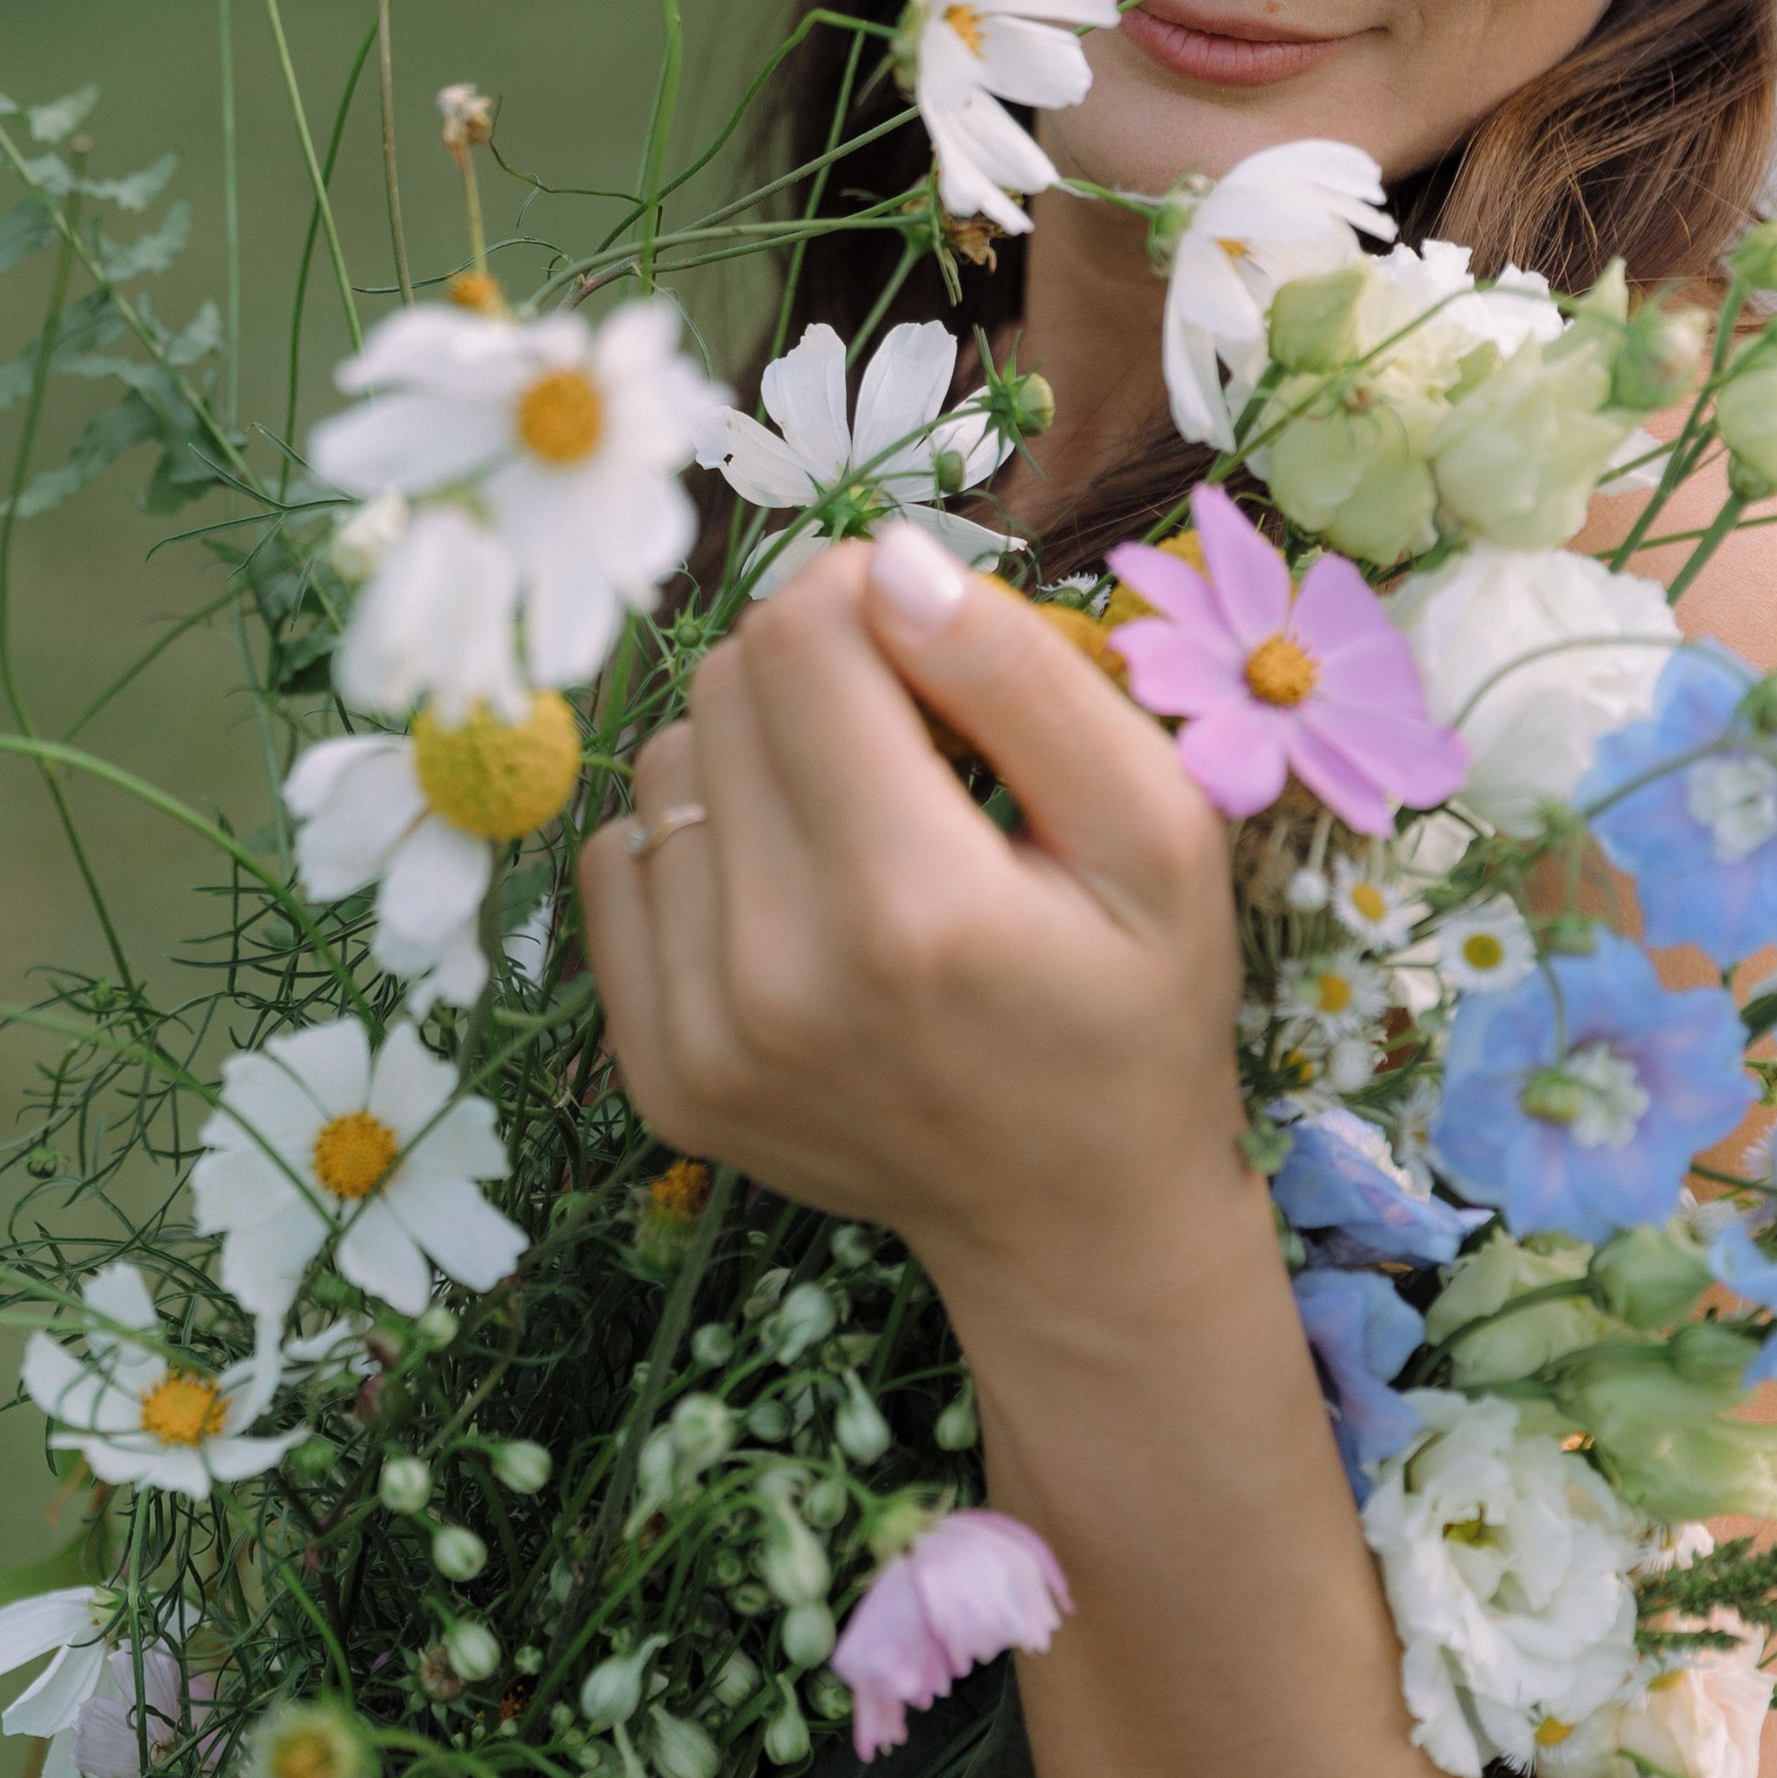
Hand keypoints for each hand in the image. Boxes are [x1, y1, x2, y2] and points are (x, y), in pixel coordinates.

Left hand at [579, 527, 1246, 1294]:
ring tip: (858, 831)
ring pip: (664, 765)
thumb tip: (888, 560)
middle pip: (727, 687)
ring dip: (755, 759)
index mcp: (913, 908)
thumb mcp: (1157, 831)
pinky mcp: (654, 1074)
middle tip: (914, 749)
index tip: (931, 645)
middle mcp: (778, 977)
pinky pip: (619, 863)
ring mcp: (699, 1038)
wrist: (1076, 1217)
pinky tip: (792, 898)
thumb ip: (1025, 679)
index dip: (865, 600)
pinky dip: (700, 848)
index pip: (799, 639)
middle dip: (818, 674)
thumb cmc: (1135, 1005)